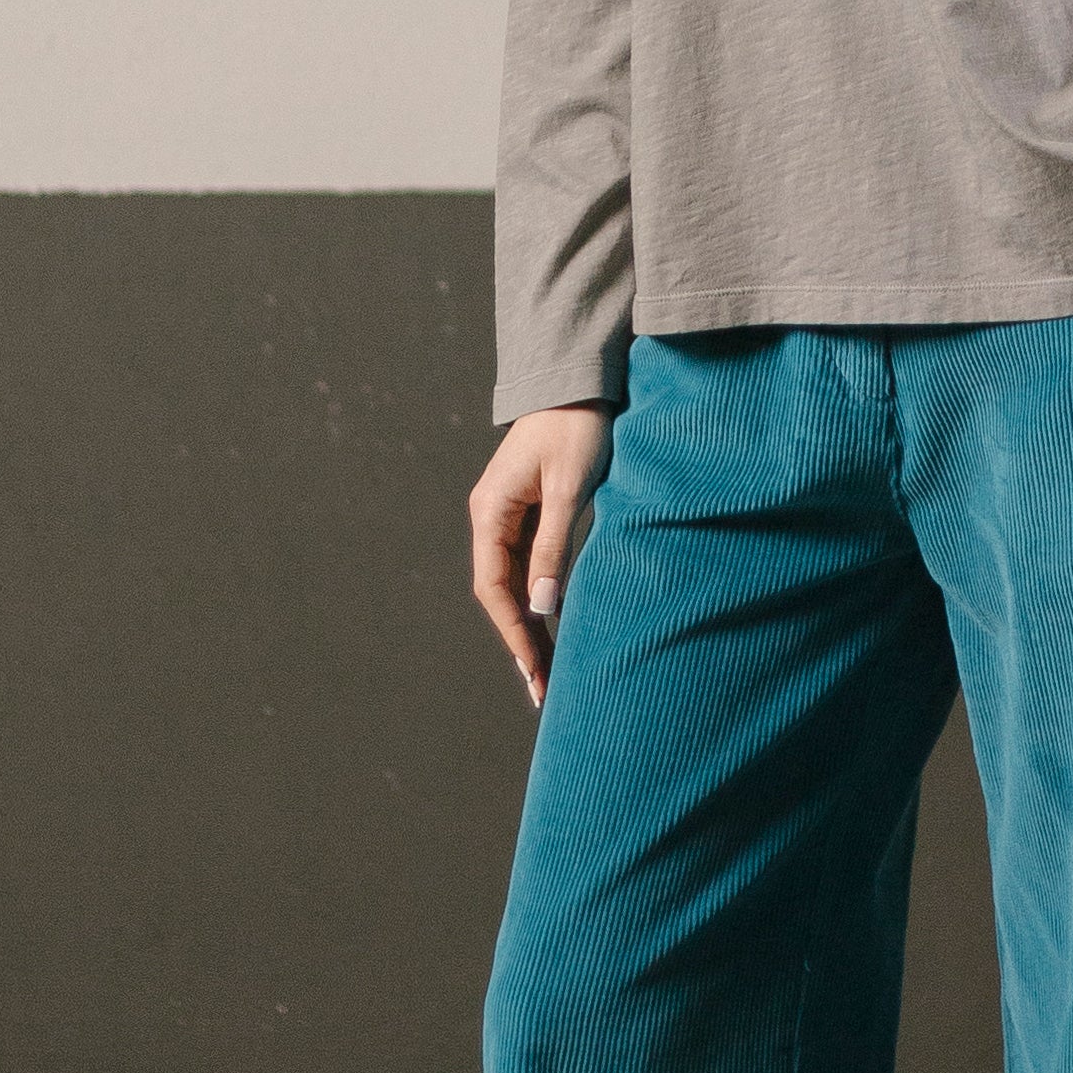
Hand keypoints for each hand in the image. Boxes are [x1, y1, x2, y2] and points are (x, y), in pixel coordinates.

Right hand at [469, 404, 614, 707]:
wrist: (581, 382)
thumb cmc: (578, 427)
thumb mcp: (570, 486)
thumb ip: (553, 545)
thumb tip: (542, 606)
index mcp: (491, 511)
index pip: (493, 588)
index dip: (513, 633)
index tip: (534, 671)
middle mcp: (491, 516)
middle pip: (500, 593)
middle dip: (521, 641)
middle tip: (543, 690)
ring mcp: (508, 515)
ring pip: (513, 583)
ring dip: (530, 625)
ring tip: (549, 670)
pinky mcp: (529, 511)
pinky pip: (528, 565)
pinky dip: (540, 599)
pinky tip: (555, 626)